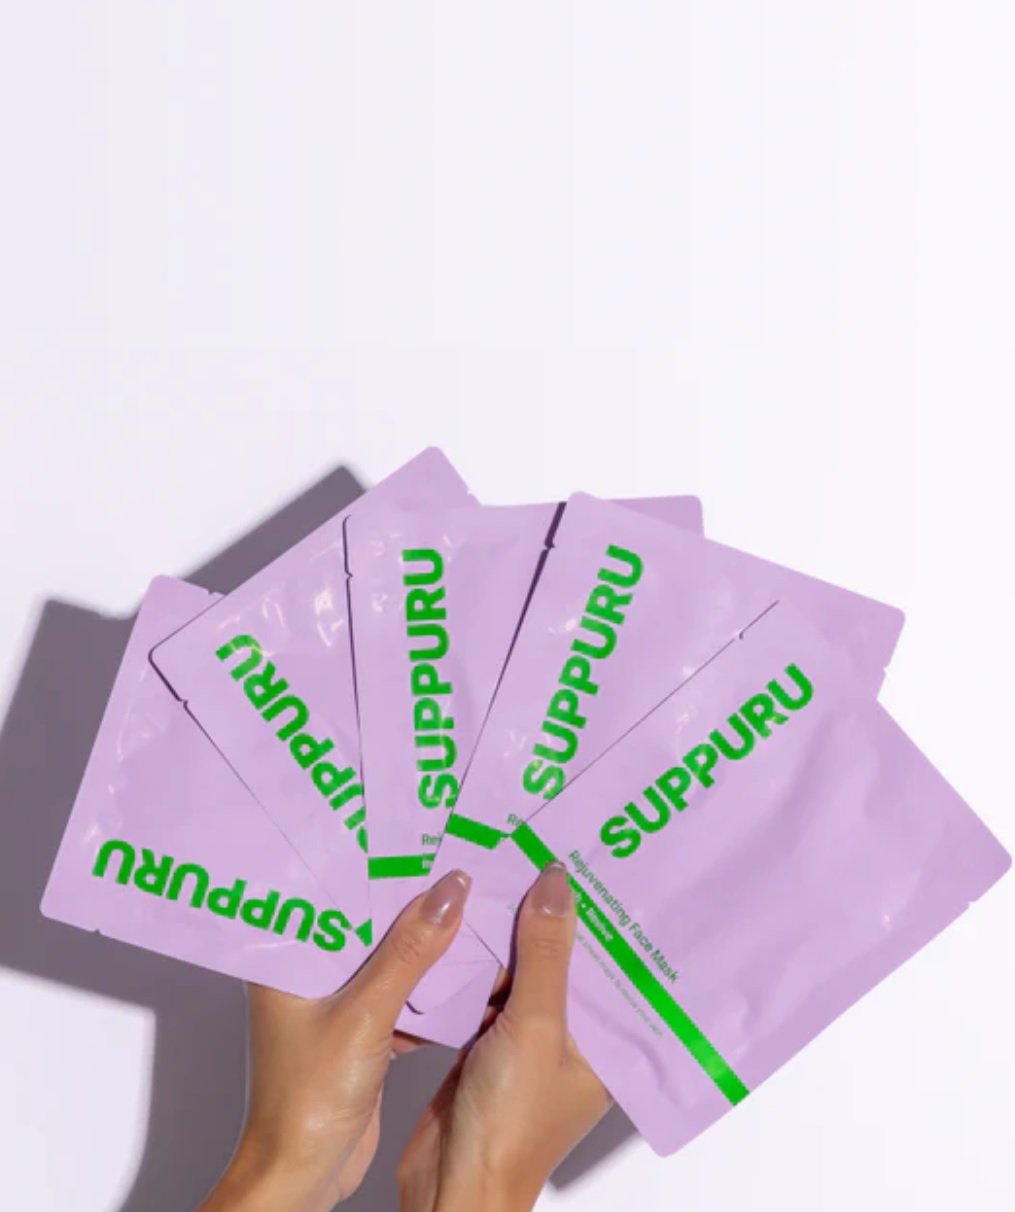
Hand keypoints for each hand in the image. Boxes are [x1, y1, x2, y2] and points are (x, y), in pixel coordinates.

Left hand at [197, 870, 471, 1211]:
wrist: (303, 1179)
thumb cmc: (305, 1104)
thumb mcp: (363, 1017)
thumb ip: (409, 954)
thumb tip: (449, 893)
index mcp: (288, 956)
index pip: (333, 889)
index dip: (376, 860)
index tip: (419, 832)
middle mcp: (310, 971)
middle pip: (369, 919)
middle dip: (413, 898)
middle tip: (457, 861)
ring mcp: (339, 1002)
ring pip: (392, 956)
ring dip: (429, 942)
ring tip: (472, 901)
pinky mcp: (364, 1030)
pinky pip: (404, 992)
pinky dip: (433, 986)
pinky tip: (470, 968)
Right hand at [397, 863, 611, 1211]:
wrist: (450, 1183)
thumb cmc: (510, 1127)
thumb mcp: (536, 1026)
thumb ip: (546, 953)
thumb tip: (556, 883)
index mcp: (605, 1042)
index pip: (612, 965)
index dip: (604, 916)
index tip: (597, 862)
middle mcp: (572, 1038)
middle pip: (566, 960)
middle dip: (553, 914)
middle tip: (547, 849)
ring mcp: (528, 1039)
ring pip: (525, 969)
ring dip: (513, 932)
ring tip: (509, 867)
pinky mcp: (487, 1040)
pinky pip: (488, 987)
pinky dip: (479, 959)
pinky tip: (470, 919)